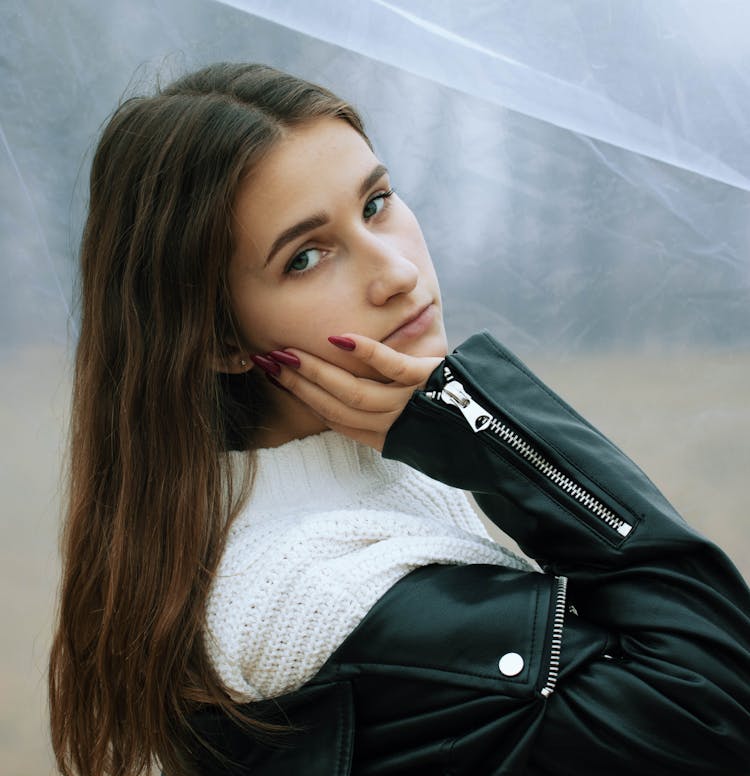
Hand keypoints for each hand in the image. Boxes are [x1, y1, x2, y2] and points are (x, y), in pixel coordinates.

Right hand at [264, 335, 443, 450]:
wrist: (497, 422)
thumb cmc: (451, 417)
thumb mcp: (409, 425)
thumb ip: (378, 412)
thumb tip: (342, 389)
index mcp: (386, 438)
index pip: (334, 418)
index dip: (302, 398)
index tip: (276, 377)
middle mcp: (394, 426)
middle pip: (335, 406)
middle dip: (298, 384)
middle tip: (269, 361)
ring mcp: (410, 403)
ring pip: (354, 391)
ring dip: (317, 371)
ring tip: (289, 353)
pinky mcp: (429, 380)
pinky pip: (392, 367)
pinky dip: (365, 352)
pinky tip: (339, 337)